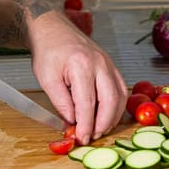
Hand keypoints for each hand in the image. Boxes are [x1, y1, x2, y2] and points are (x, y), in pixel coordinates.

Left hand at [28, 11, 127, 144]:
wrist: (53, 30)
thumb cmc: (48, 52)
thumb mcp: (47, 79)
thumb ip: (60, 102)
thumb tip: (72, 123)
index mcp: (81, 65)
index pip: (87, 103)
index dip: (85, 125)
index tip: (81, 138)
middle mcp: (100, 63)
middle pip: (109, 101)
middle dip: (102, 124)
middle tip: (92, 137)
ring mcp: (109, 64)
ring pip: (120, 96)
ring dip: (112, 117)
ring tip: (100, 130)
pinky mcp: (111, 66)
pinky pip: (121, 89)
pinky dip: (117, 106)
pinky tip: (108, 116)